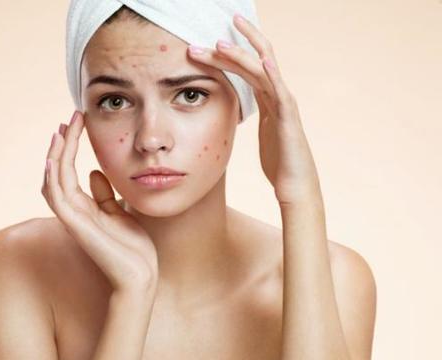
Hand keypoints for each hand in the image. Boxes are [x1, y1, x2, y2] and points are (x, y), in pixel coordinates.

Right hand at [42, 110, 158, 295]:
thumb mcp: (120, 212)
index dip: (70, 145)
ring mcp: (73, 218)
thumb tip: (94, 172)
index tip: (77, 121)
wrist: (141, 276)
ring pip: (53, 181)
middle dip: (62, 143)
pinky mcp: (77, 226)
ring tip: (62, 131)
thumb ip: (104, 194)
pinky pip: (58, 198)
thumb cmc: (133, 248)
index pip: (68, 170)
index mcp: (83, 207)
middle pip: (57, 171)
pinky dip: (54, 178)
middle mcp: (74, 211)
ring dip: (56, 155)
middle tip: (69, 118)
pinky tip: (55, 159)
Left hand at [187, 13, 321, 205]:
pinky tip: (262, 61)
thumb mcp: (261, 132)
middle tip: (205, 37)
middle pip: (254, 61)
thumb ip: (252, 116)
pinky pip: (281, 92)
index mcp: (268, 98)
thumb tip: (232, 110)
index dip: (225, 55)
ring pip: (263, 71)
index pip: (246, 68)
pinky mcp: (289, 119)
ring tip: (221, 43)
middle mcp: (278, 95)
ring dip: (242, 56)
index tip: (201, 47)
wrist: (295, 185)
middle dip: (231, 46)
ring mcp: (285, 104)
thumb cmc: (279, 162)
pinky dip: (273, 75)